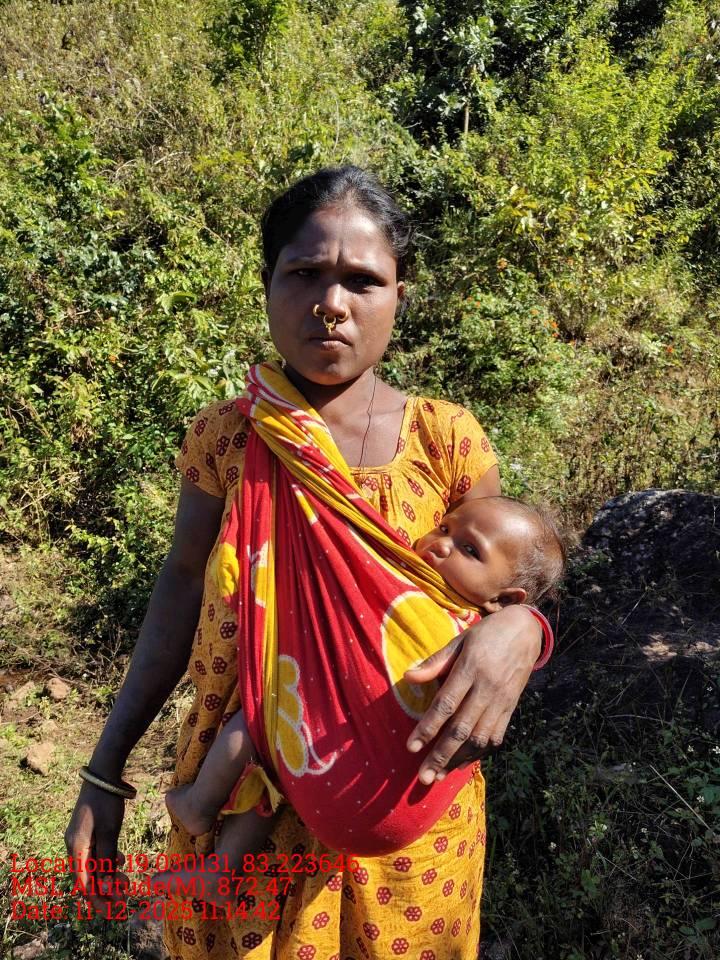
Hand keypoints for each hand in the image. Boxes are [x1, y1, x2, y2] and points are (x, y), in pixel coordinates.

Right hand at [64, 782, 128, 907]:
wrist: (102, 774)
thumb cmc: (106, 803)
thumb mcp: (109, 832)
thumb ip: (107, 859)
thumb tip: (107, 886)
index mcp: (76, 849)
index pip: (84, 884)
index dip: (98, 899)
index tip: (113, 910)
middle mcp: (74, 846)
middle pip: (88, 877)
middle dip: (105, 889)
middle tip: (124, 896)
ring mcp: (80, 838)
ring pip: (93, 864)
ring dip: (108, 875)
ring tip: (125, 880)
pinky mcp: (87, 830)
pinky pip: (95, 852)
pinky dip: (107, 860)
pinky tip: (120, 861)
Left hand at [404, 605, 541, 784]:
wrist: (526, 630)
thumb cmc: (487, 633)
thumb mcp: (460, 640)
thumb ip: (436, 662)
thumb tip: (408, 677)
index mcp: (471, 668)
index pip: (446, 704)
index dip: (427, 728)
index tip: (411, 747)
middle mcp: (487, 689)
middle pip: (461, 729)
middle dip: (441, 756)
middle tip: (423, 777)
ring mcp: (502, 701)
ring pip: (479, 738)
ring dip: (458, 760)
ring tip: (439, 776)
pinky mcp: (511, 707)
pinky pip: (495, 736)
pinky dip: (478, 753)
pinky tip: (462, 763)